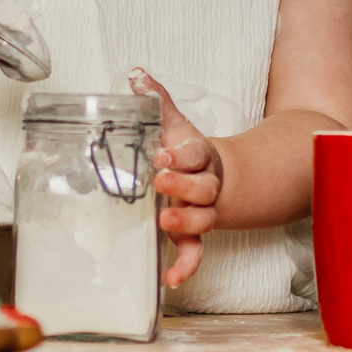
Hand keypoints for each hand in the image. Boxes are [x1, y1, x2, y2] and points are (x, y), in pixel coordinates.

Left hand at [132, 69, 220, 287]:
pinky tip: (170, 278)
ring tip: (165, 223)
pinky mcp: (194, 234)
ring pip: (203, 220)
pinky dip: (185, 266)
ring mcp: (202, 212)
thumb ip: (157, 100)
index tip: (161, 153)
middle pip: (203, 188)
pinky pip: (194, 252)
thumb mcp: (174, 123)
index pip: (195, 153)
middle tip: (160, 181)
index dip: (181, 154)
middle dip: (183, 185)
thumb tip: (136, 73)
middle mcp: (204, 185)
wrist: (216, 176)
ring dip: (186, 223)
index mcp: (198, 155)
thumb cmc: (186, 150)